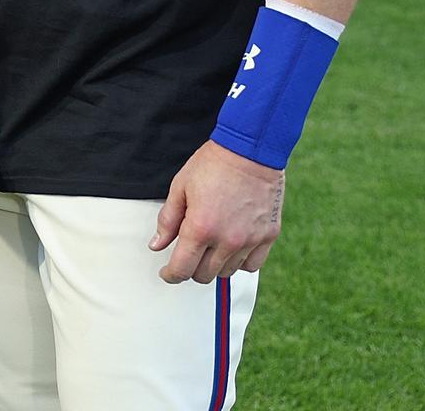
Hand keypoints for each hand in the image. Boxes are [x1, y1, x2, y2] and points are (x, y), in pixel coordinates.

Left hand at [151, 140, 285, 283]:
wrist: (250, 149)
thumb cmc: (213, 164)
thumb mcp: (181, 187)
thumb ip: (168, 220)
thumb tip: (157, 245)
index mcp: (201, 228)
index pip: (182, 270)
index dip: (170, 274)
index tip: (168, 272)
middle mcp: (226, 240)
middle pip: (203, 275)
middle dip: (191, 267)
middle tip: (190, 251)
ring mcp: (250, 240)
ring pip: (227, 272)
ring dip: (215, 264)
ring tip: (213, 242)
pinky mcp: (268, 236)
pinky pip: (252, 265)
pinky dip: (240, 261)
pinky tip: (233, 245)